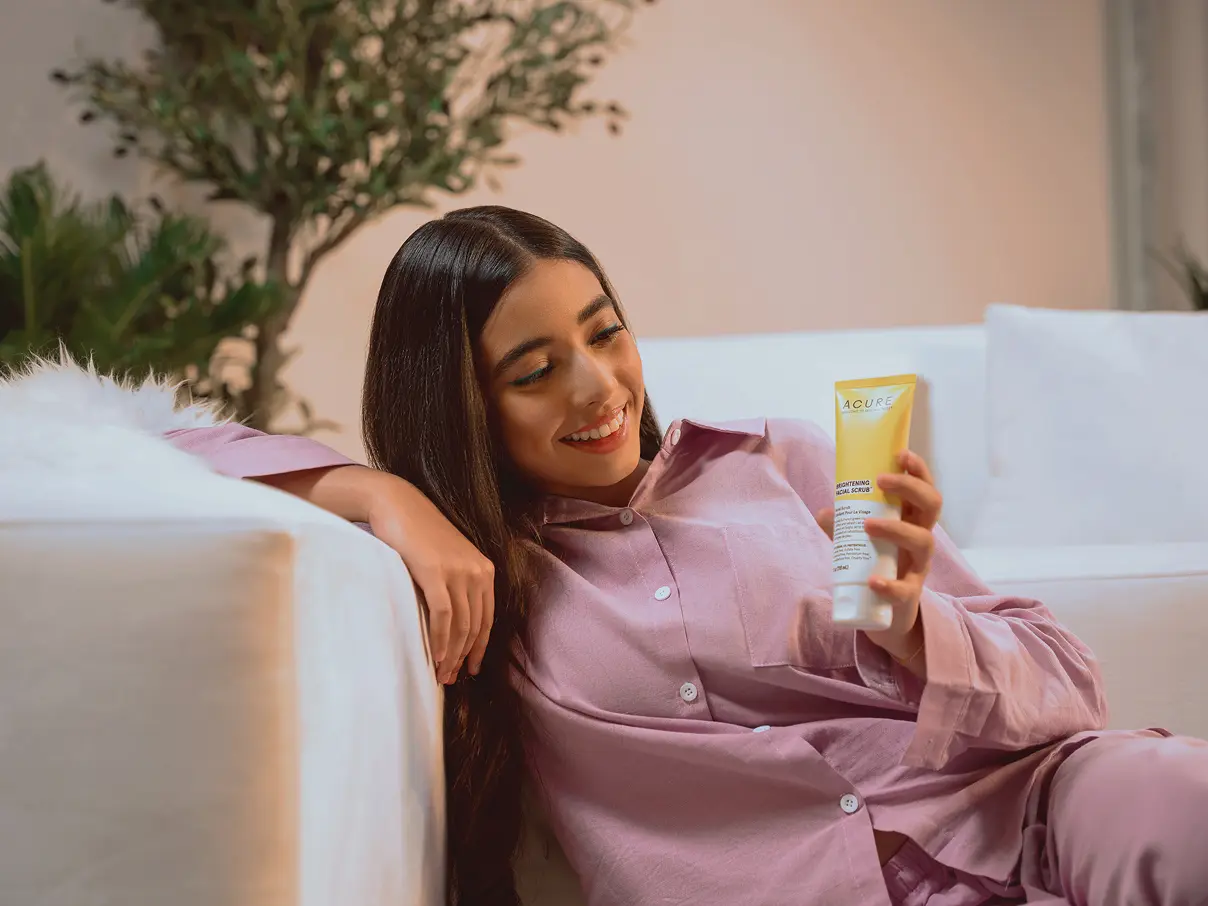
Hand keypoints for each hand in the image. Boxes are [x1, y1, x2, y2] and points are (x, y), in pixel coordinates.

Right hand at [367, 476, 494, 684]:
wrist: (398, 505)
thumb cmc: (418, 534)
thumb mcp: (447, 559)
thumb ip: (456, 584)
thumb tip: (453, 623)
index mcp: (484, 569)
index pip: (487, 619)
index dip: (480, 648)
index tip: (471, 669)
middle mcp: (477, 571)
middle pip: (474, 626)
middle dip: (463, 656)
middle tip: (450, 678)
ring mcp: (458, 572)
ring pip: (460, 626)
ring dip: (450, 654)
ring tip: (440, 675)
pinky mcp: (436, 573)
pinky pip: (443, 616)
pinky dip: (439, 640)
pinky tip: (434, 656)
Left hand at [816, 449, 942, 662]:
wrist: (885, 614)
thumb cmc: (876, 566)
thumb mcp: (858, 543)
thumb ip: (842, 527)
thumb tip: (823, 511)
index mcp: (911, 521)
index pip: (924, 489)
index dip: (918, 470)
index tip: (901, 453)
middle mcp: (921, 538)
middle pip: (932, 506)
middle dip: (910, 488)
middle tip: (881, 481)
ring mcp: (918, 566)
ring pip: (923, 541)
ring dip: (896, 528)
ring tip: (868, 526)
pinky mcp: (910, 594)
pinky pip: (905, 589)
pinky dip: (889, 584)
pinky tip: (873, 581)